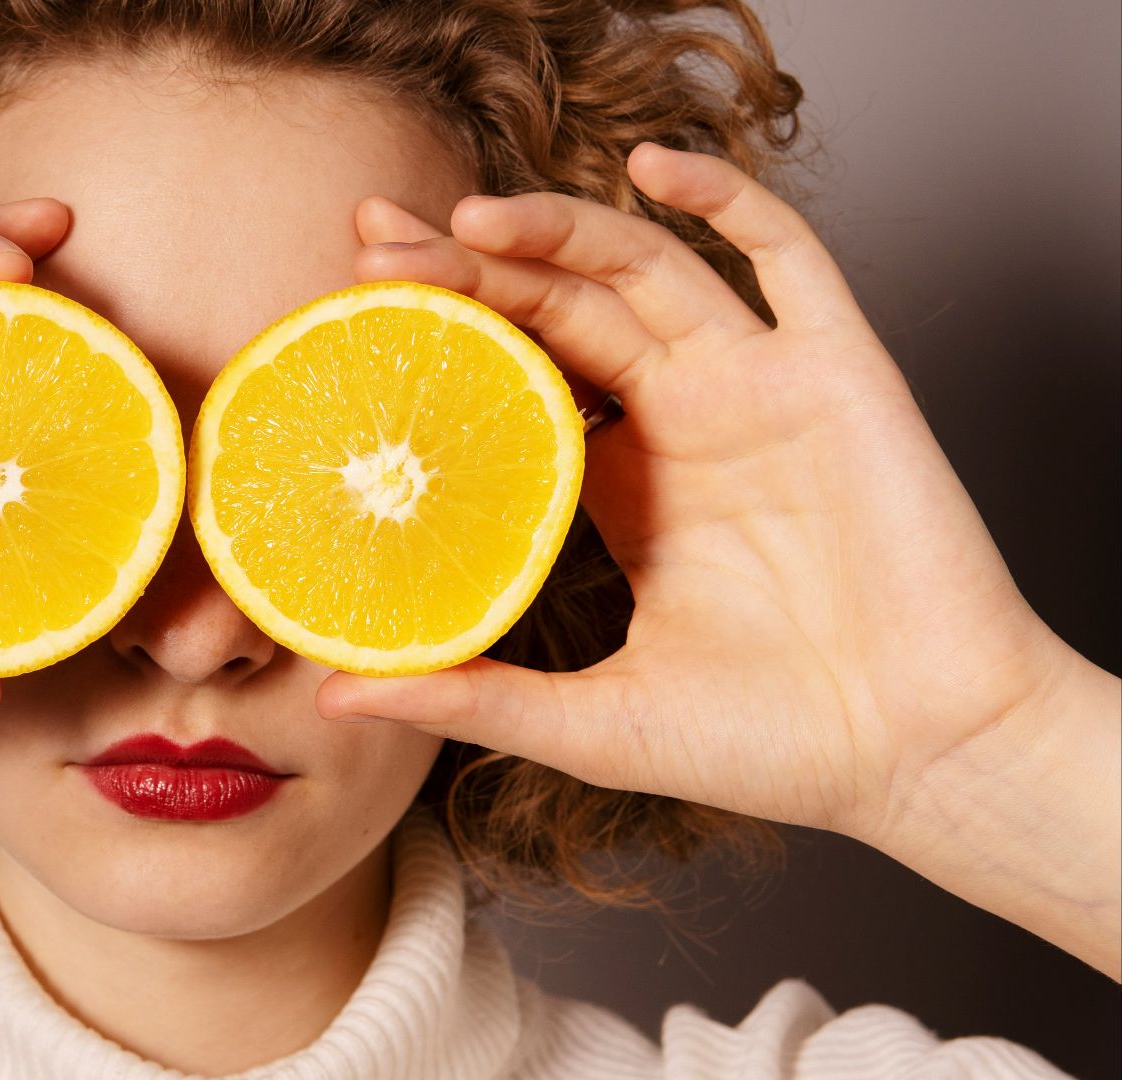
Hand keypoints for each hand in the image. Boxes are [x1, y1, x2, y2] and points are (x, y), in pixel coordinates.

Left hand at [317, 143, 1095, 846]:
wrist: (919, 757)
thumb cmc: (767, 745)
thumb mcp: (590, 721)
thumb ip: (472, 694)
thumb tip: (335, 697)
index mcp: (621, 485)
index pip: (511, 377)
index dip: (440, 335)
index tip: (354, 307)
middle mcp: (682, 420)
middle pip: (559, 309)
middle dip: (468, 267)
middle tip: (375, 243)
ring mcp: (757, 388)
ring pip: (646, 270)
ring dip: (561, 229)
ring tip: (470, 218)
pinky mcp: (837, 373)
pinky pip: (788, 257)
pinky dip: (727, 200)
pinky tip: (655, 169)